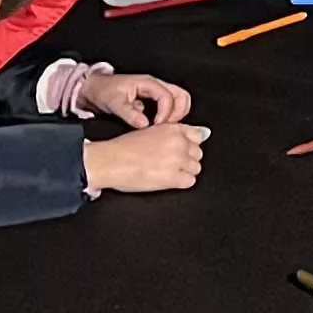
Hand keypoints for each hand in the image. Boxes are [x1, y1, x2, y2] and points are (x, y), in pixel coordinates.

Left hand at [75, 71, 191, 127]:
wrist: (94, 89)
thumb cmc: (103, 91)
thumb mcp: (113, 102)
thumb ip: (129, 113)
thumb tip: (144, 124)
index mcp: (148, 83)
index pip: (167, 97)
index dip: (166, 113)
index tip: (157, 126)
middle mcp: (155, 85)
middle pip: (181, 96)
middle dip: (178, 112)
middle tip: (169, 127)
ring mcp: (156, 91)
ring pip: (179, 99)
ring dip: (177, 114)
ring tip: (166, 128)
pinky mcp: (153, 99)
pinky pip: (170, 105)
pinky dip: (171, 115)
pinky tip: (160, 126)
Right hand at [83, 121, 207, 195]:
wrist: (109, 161)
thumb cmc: (123, 148)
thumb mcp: (151, 131)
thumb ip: (175, 133)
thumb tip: (203, 133)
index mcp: (172, 129)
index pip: (197, 135)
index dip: (188, 144)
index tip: (180, 150)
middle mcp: (178, 142)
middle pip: (197, 153)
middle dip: (187, 159)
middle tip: (169, 163)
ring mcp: (177, 160)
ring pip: (196, 168)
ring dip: (184, 172)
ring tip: (166, 172)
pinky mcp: (173, 177)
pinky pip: (190, 181)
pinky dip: (181, 183)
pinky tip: (167, 180)